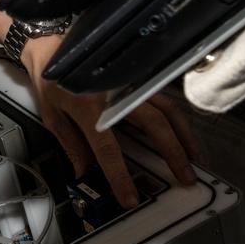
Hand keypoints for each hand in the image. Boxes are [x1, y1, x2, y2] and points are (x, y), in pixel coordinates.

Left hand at [21, 36, 198, 208]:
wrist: (49, 45)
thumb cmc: (49, 82)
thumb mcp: (52, 117)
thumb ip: (72, 146)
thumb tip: (87, 175)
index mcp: (88, 107)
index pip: (107, 148)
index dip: (119, 175)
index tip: (130, 198)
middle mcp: (114, 93)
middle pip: (153, 125)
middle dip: (173, 153)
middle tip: (187, 178)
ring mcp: (129, 83)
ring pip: (166, 109)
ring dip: (184, 135)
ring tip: (194, 159)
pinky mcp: (136, 77)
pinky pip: (162, 99)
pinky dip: (177, 119)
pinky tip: (184, 135)